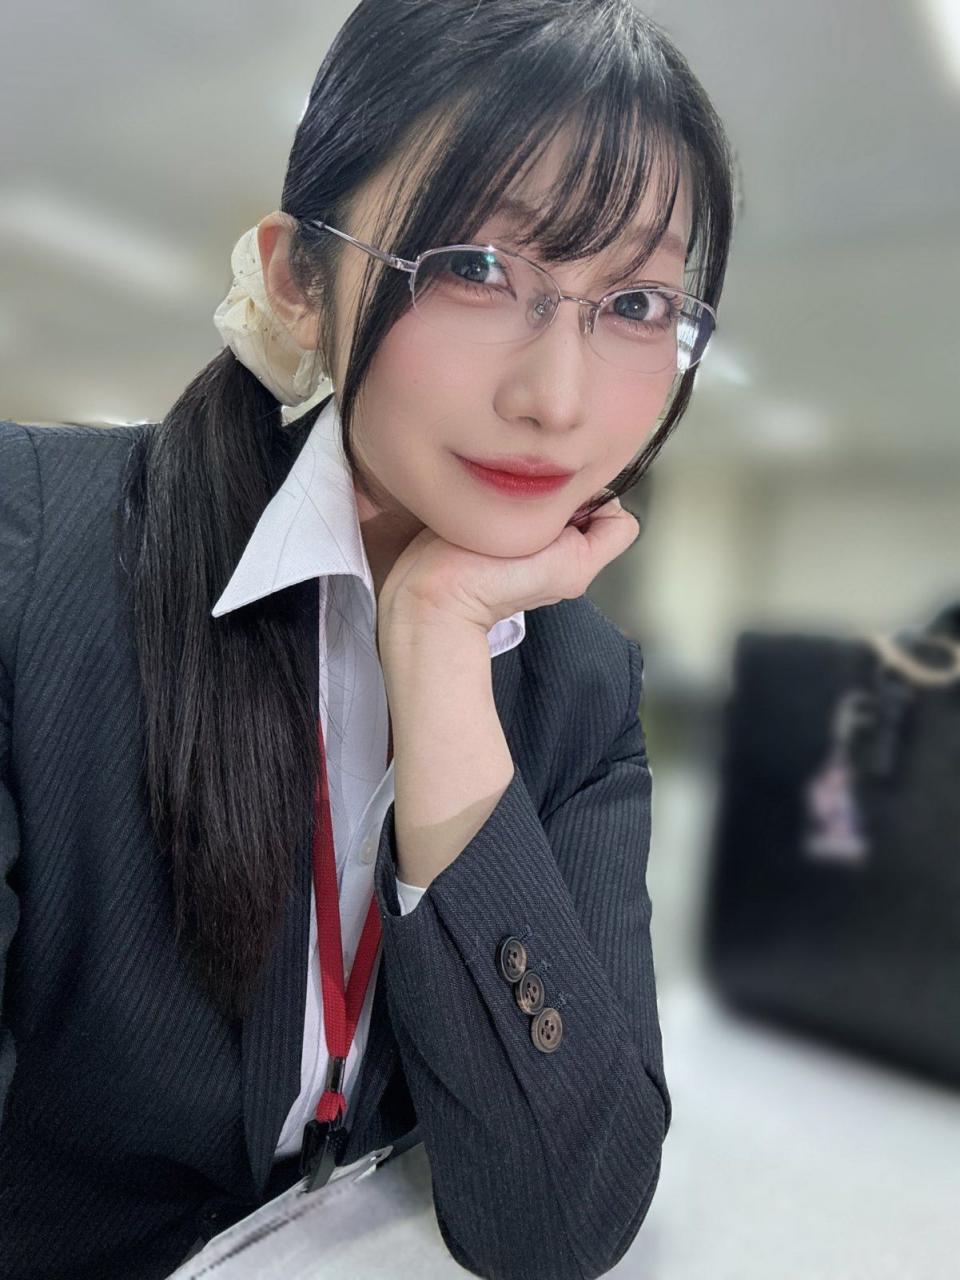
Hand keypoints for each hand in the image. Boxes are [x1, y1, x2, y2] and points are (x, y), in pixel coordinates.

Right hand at [378, 493, 640, 635]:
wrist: (435, 590)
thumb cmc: (496, 586)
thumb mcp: (572, 567)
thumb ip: (606, 536)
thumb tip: (611, 502)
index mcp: (575, 547)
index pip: (606, 501)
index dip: (592, 496)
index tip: (567, 506)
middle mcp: (550, 533)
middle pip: (574, 487)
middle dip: (559, 485)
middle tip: (535, 502)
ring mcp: (517, 520)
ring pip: (542, 480)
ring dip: (530, 481)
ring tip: (511, 499)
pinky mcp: (486, 508)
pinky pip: (508, 480)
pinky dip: (503, 481)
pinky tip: (491, 494)